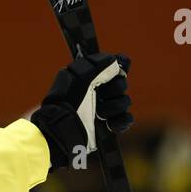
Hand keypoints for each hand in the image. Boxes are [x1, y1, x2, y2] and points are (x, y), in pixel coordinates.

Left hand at [30, 52, 132, 170]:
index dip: (117, 71)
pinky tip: (109, 123)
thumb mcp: (81, 78)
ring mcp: (105, 109)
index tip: (114, 73)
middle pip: (122, 84)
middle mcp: (98, 92)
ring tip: (99, 114)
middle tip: (100, 96)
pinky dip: (120, 121)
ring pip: (125, 101)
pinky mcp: (109, 126)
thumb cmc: (68, 102)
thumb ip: (101, 65)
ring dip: (114, 107)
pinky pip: (127, 119)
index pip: (115, 68)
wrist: (63, 130)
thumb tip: (119, 61)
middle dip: (114, 90)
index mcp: (91, 78)